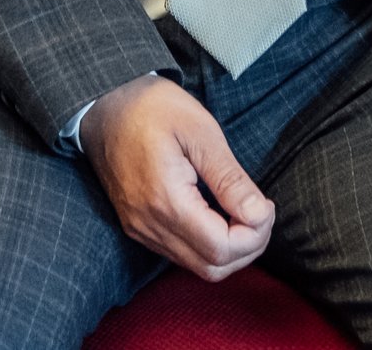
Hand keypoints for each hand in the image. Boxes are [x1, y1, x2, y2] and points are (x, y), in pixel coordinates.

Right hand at [80, 73, 272, 280]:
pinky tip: (221, 216)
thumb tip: (258, 214)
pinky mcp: (138, 226)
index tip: (265, 204)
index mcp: (165, 201)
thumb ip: (229, 178)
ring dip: (230, 249)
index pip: (220, 248)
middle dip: (248, 246)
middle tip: (261, 211)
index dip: (254, 235)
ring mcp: (141, 230)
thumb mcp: (200, 132)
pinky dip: (209, 244)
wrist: (105, 105)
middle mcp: (149, 226)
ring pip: (197, 265)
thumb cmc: (153, 108)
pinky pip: (180, 253)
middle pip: (211, 267)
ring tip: (246, 213)